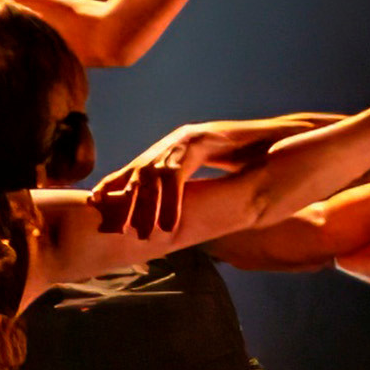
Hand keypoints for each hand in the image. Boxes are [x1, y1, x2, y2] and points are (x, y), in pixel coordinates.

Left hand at [88, 121, 261, 240]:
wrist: (273, 137)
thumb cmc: (243, 156)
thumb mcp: (206, 170)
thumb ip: (186, 183)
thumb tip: (169, 205)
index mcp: (170, 149)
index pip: (135, 168)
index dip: (114, 184)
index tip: (96, 203)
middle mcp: (173, 142)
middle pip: (137, 172)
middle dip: (122, 201)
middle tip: (113, 227)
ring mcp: (185, 140)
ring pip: (154, 175)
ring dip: (145, 206)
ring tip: (141, 233)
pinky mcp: (201, 143)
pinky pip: (179, 175)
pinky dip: (171, 201)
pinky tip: (168, 223)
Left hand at [90, 158, 183, 241]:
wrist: (192, 140)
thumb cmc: (167, 160)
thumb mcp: (147, 166)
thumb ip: (134, 181)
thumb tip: (124, 204)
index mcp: (134, 168)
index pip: (113, 179)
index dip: (102, 189)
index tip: (92, 200)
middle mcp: (143, 168)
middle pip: (130, 192)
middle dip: (123, 211)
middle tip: (120, 231)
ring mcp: (159, 168)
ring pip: (150, 196)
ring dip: (146, 217)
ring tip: (143, 236)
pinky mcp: (176, 170)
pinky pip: (172, 194)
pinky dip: (170, 212)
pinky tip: (169, 227)